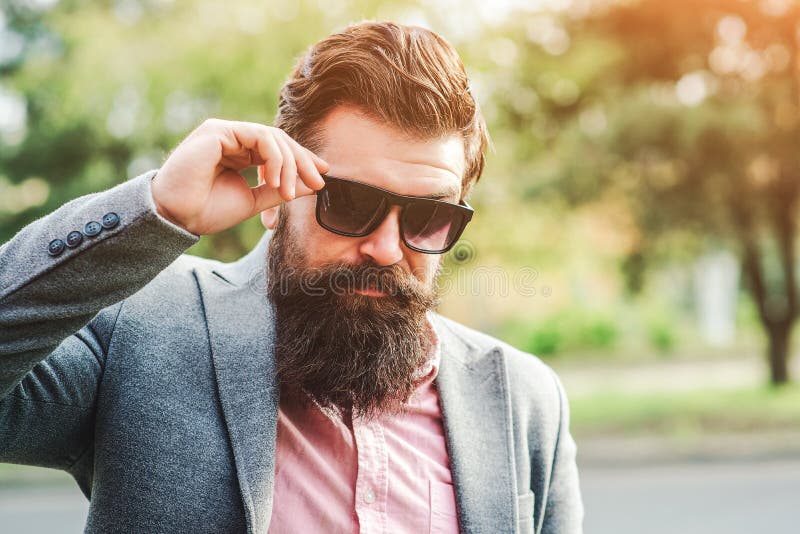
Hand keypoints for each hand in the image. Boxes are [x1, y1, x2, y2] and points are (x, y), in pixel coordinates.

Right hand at [151, 119, 327, 235]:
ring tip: (290, 194)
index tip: (322, 177)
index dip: (301, 161)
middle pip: (279, 141)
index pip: (277, 150)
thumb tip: (313, 184)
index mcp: (238, 153)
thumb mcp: (253, 200)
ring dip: (289, 165)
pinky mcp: (219, 131)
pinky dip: (274, 159)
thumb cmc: (206, 210)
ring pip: (272, 138)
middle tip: (318, 182)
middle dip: (302, 162)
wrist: (177, 216)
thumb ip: (279, 190)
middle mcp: (232, 138)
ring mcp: (225, 132)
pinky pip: (260, 137)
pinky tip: (276, 182)